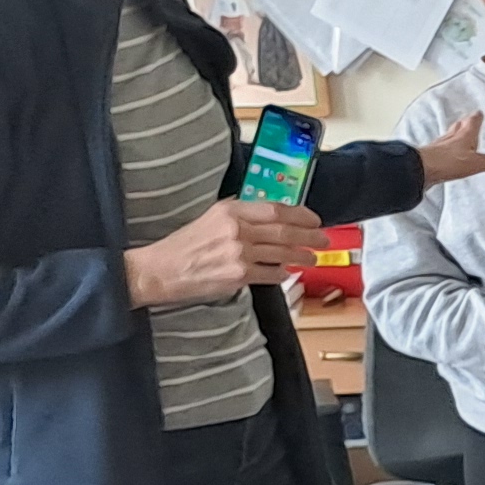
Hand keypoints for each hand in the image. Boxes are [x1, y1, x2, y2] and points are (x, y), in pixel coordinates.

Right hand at [126, 197, 320, 306]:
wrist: (161, 269)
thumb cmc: (184, 245)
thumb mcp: (211, 218)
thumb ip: (240, 216)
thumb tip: (270, 217)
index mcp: (230, 210)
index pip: (275, 209)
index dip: (300, 214)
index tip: (314, 219)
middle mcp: (237, 229)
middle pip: (284, 231)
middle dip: (309, 236)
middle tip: (323, 239)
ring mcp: (239, 253)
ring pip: (282, 253)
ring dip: (302, 256)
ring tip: (312, 258)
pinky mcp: (238, 275)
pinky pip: (270, 274)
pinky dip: (282, 274)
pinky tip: (287, 273)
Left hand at [415, 113, 484, 188]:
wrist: (421, 170)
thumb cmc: (447, 162)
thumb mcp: (476, 163)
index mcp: (464, 135)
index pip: (473, 121)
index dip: (477, 117)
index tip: (480, 112)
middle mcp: (451, 137)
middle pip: (460, 126)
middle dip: (465, 122)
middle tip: (469, 119)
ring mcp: (441, 146)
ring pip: (450, 136)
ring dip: (455, 134)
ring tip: (459, 134)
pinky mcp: (433, 157)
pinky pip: (443, 149)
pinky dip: (447, 148)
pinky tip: (447, 153)